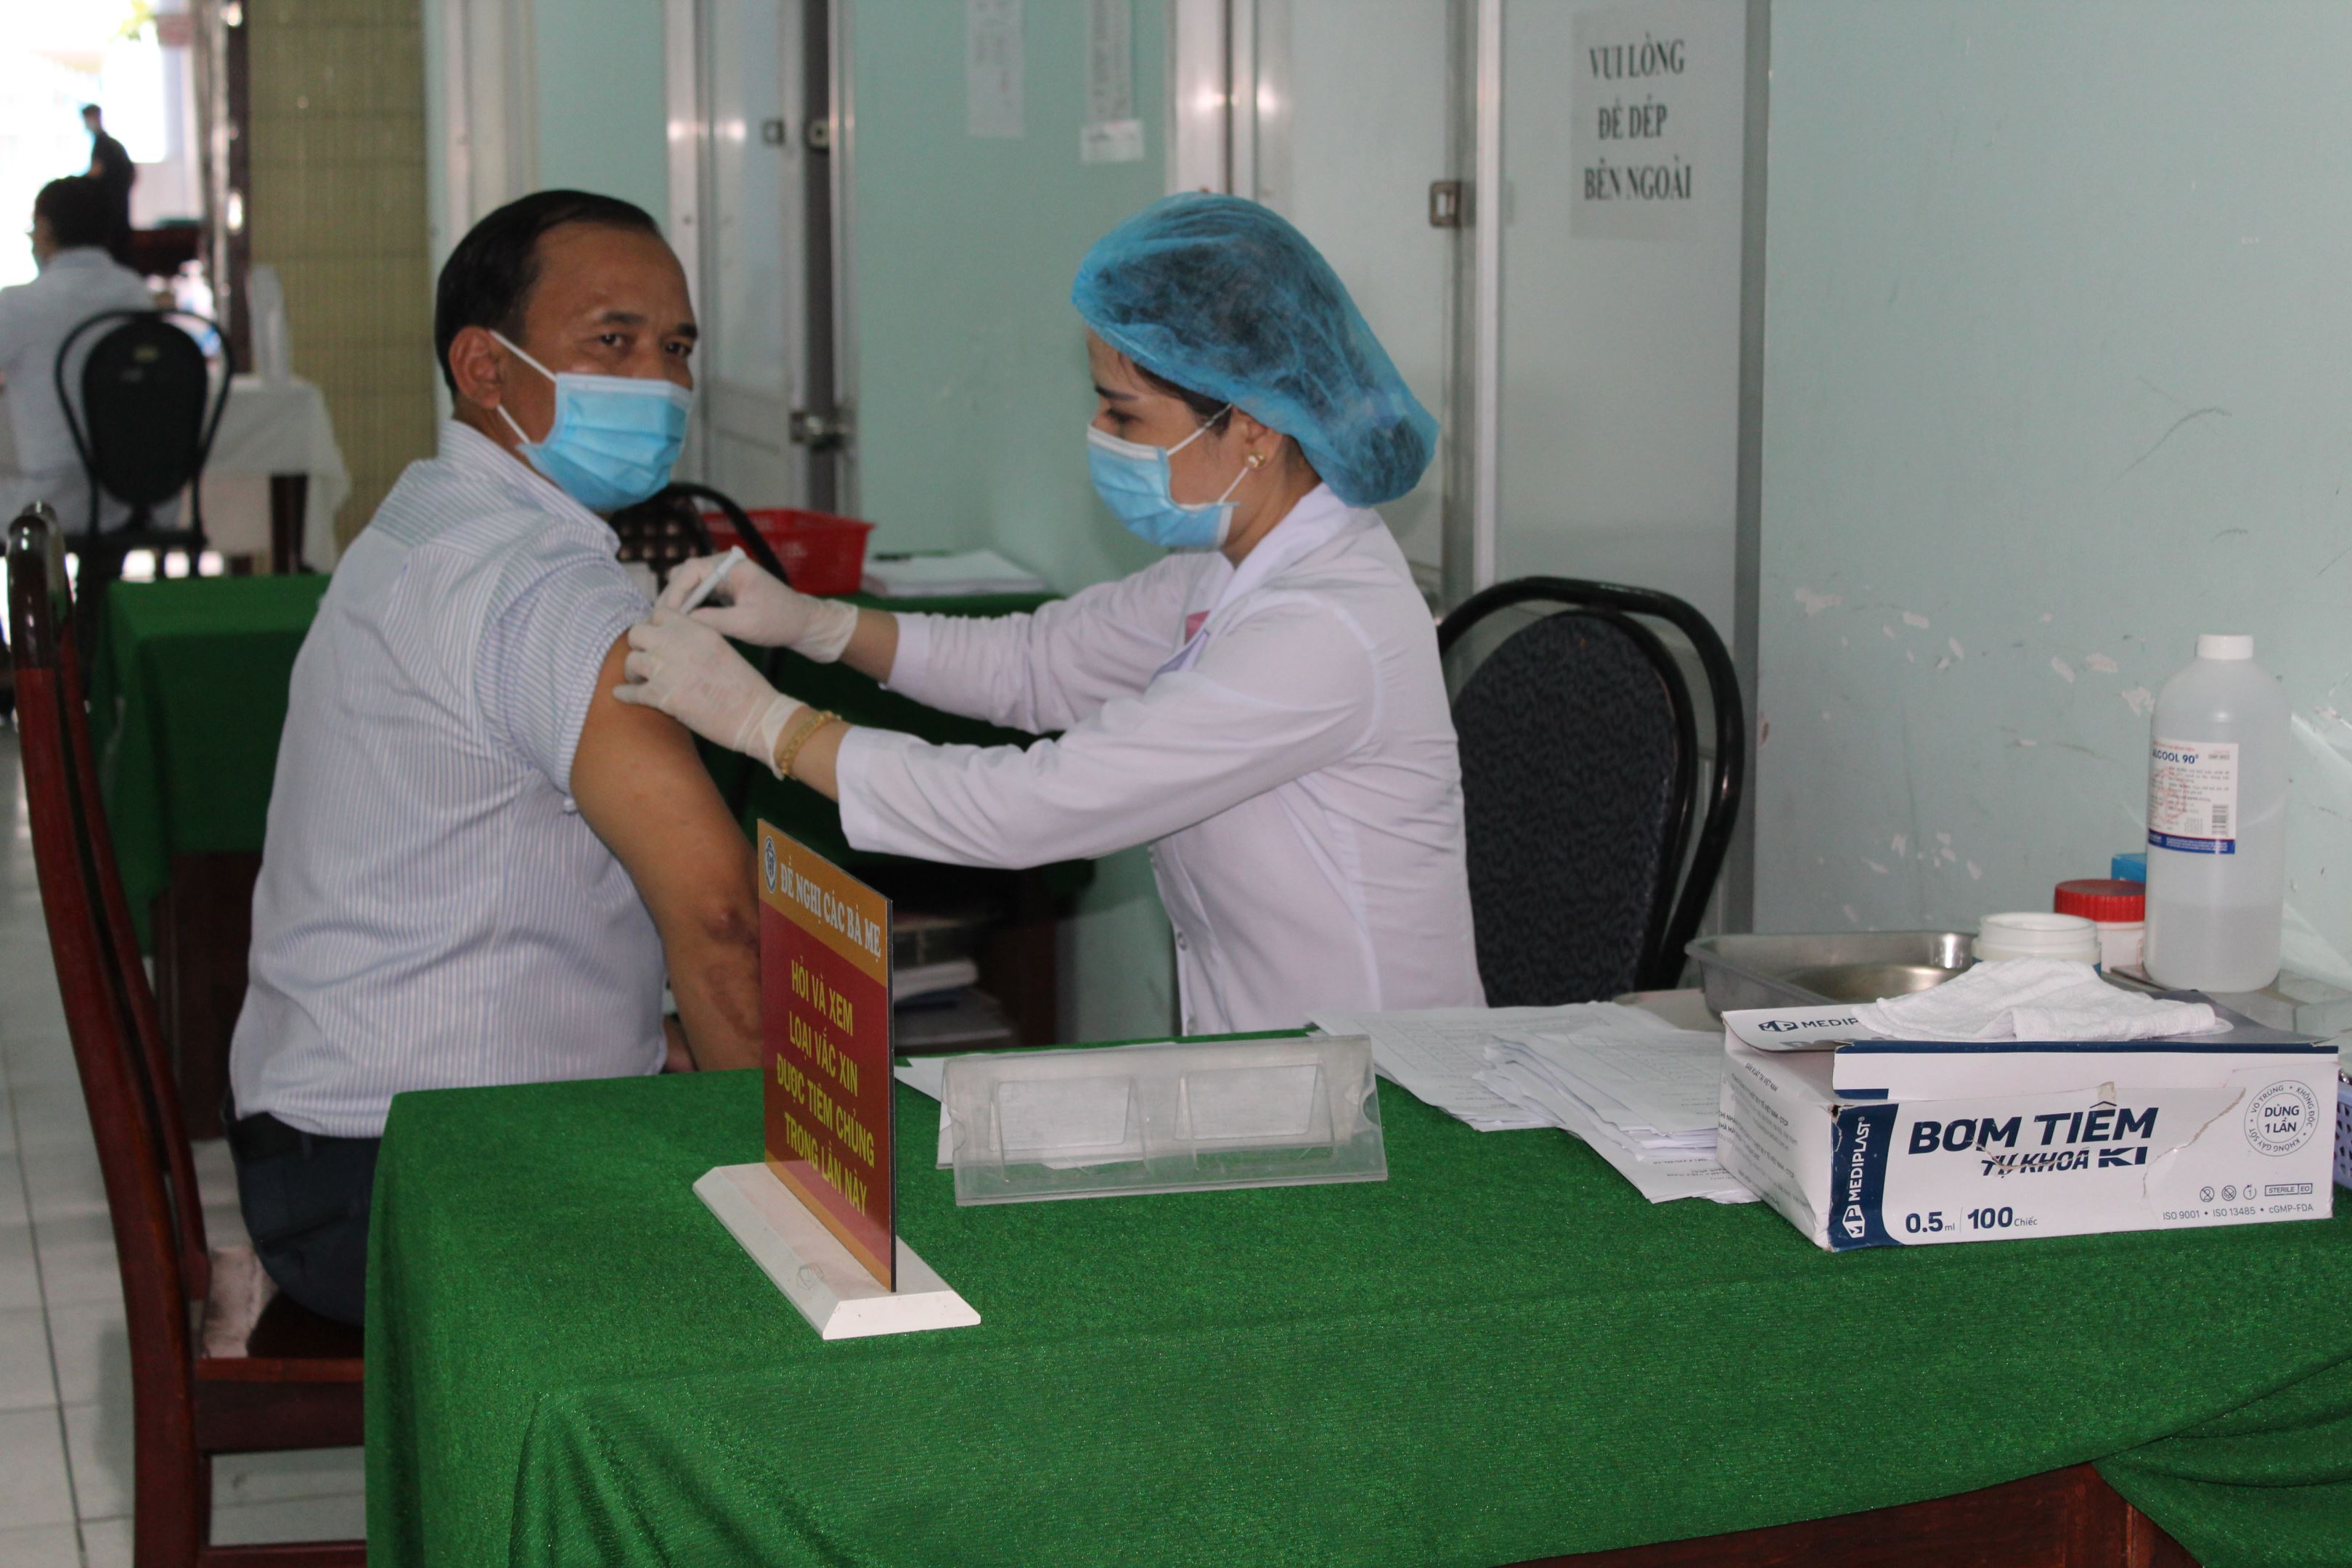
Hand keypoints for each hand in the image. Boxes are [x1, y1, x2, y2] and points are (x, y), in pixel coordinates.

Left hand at [613, 609, 805, 767]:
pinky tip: (622, 694)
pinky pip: (630, 692)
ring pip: (631, 661)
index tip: (656, 639)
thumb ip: (694, 641)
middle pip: (638, 632)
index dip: (655, 626)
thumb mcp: (721, 649)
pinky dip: (624, 694)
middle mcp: (679, 645)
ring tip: (638, 679)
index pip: (661, 613)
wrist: (756, 716)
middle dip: (639, 645)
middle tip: (645, 658)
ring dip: (633, 671)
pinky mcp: (662, 697)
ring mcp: (667, 670)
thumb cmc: (745, 687)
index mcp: (697, 630)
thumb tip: (672, 644)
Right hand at [658, 553, 859, 660]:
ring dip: (678, 602)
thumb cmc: (779, 621)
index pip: (690, 571)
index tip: (664, 616)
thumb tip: (680, 622)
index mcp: (732, 565)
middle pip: (684, 575)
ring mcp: (723, 575)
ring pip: (688, 584)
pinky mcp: (723, 588)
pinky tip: (681, 625)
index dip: (673, 593)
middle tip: (659, 623)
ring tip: (668, 626)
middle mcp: (724, 565)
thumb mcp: (744, 624)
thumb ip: (712, 620)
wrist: (802, 623)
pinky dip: (688, 606)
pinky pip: (697, 593)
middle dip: (671, 598)